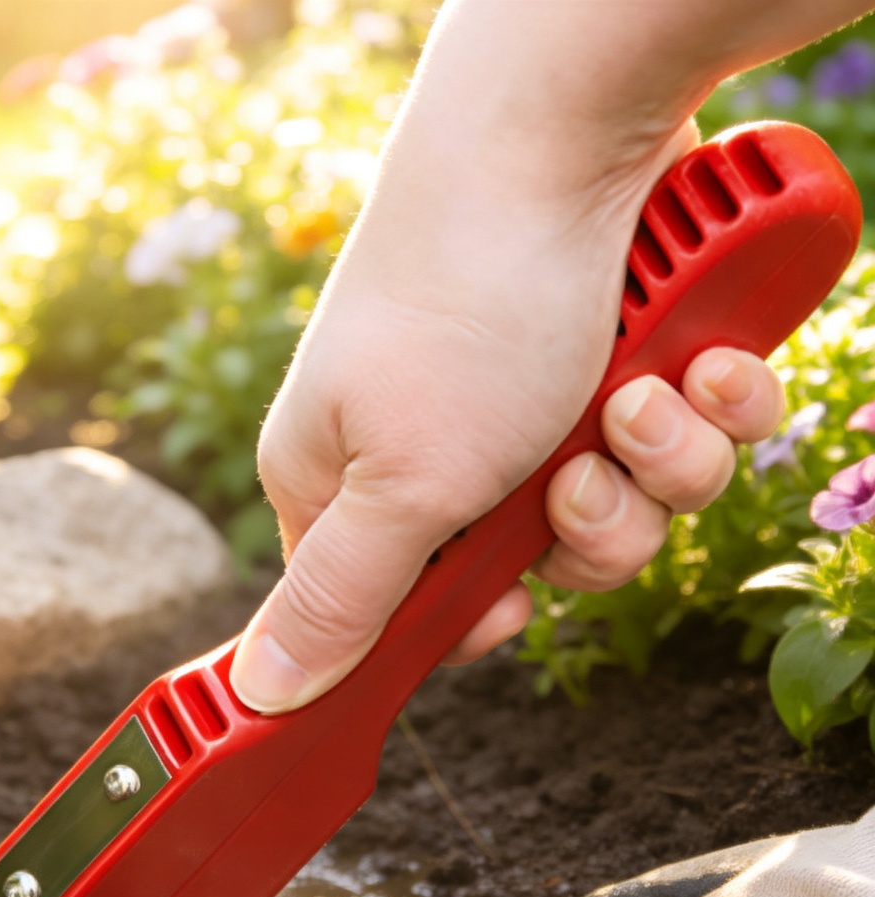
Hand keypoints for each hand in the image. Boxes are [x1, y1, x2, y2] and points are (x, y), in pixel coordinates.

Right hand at [233, 316, 783, 706]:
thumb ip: (341, 603)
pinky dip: (704, 409)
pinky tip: (694, 357)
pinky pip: (680, 441)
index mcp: (348, 481)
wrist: (568, 134)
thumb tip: (263, 692)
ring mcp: (532, 404)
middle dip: (588, 535)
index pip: (390, 612)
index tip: (511, 603)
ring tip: (639, 393)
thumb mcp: (399, 485)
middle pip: (531, 570)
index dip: (466, 621)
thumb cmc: (463, 309)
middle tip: (575, 475)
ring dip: (657, 469)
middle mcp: (436, 447)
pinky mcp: (616, 361)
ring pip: (623, 510)